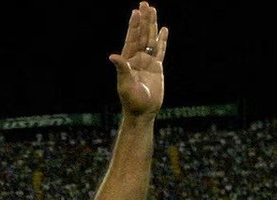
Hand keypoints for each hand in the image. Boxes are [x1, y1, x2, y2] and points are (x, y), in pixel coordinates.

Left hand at [110, 2, 166, 117]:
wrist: (143, 111)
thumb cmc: (131, 100)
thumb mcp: (125, 84)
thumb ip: (121, 69)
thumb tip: (112, 56)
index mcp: (128, 60)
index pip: (132, 38)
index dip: (134, 25)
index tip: (136, 11)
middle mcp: (137, 58)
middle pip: (142, 35)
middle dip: (143, 19)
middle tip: (145, 3)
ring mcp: (147, 62)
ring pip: (151, 39)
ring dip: (152, 25)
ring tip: (153, 10)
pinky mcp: (157, 67)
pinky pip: (161, 50)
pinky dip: (162, 40)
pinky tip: (164, 30)